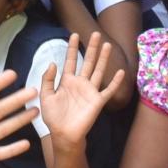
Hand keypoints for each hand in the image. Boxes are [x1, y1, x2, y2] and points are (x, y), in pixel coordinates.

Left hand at [39, 33, 120, 150]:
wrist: (63, 134)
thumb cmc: (53, 117)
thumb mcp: (46, 96)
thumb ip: (48, 80)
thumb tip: (52, 63)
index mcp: (66, 81)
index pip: (70, 60)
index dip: (72, 48)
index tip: (74, 34)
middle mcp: (80, 83)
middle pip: (87, 62)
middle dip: (91, 48)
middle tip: (95, 33)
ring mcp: (90, 91)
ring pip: (98, 71)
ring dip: (103, 58)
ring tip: (107, 45)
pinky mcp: (98, 101)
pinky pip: (108, 90)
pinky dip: (115, 81)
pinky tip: (121, 71)